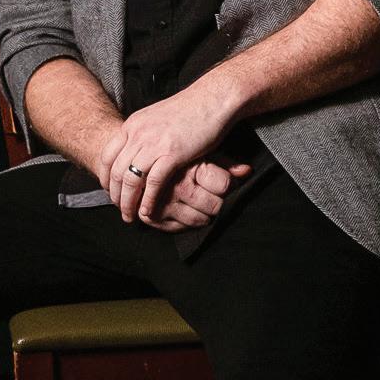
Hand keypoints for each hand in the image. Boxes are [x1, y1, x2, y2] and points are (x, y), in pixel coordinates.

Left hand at [97, 74, 240, 221]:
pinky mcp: (172, 153)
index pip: (106, 156)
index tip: (110, 192)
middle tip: (118, 209)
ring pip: (131, 179)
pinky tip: (148, 211)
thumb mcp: (156, 118)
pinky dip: (148, 200)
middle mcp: (137, 134)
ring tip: (130, 216)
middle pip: (116, 171)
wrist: (212, 99)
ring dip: (128, 201)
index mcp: (132, 125)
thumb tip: (136, 150)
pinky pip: (153, 182)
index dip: (105, 177)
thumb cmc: (189, 111)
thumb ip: (143, 133)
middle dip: (115, 194)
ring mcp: (153, 143)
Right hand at [132, 158, 251, 232]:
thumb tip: (248, 170)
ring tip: (203, 208)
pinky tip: (186, 214)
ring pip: (198, 219)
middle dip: (218, 204)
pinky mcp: (150, 214)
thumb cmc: (170, 151)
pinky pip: (177, 228)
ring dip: (204, 216)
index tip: (227, 186)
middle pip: (214, 205)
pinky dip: (185, 224)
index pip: (224, 185)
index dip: (230, 187)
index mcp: (190, 166)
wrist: (131, 151)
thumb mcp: (197, 151)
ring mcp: (164, 202)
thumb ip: (223, 162)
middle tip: (216, 200)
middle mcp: (177, 186)